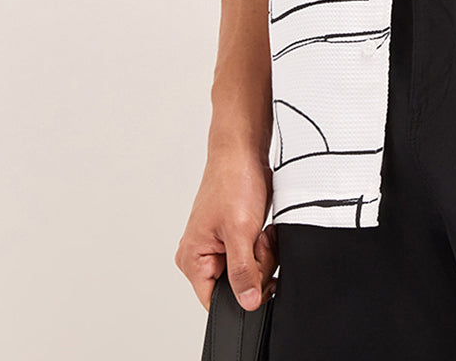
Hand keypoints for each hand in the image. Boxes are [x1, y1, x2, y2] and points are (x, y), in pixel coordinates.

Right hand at [175, 147, 278, 311]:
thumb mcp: (240, 231)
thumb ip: (242, 272)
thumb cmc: (232, 180)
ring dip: (262, 255)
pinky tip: (263, 230)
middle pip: (236, 288)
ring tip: (259, 231)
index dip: (241, 294)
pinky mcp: (235, 238)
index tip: (257, 275)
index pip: (215, 301)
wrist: (243, 151)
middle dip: (256, 268)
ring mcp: (219, 247)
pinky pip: (253, 258)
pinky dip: (263, 247)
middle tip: (257, 240)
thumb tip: (247, 304)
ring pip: (248, 273)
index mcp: (192, 259)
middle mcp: (201, 256)